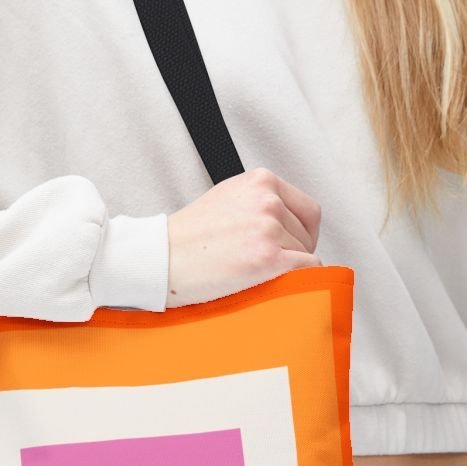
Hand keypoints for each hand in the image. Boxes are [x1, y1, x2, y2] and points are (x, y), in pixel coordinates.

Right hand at [165, 167, 321, 308]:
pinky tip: (268, 284)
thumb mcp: (227, 199)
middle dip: (292, 253)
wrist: (159, 259)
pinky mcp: (268, 258)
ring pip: (306, 256)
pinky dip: (294, 283)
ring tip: (252, 272)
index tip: (289, 247)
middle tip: (263, 265)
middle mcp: (268, 200)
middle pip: (307, 235)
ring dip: (286, 269)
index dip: (301, 234)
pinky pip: (305, 273)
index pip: (308, 210)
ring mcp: (268, 229)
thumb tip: (290, 226)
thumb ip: (259, 204)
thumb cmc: (185, 238)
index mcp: (260, 181)